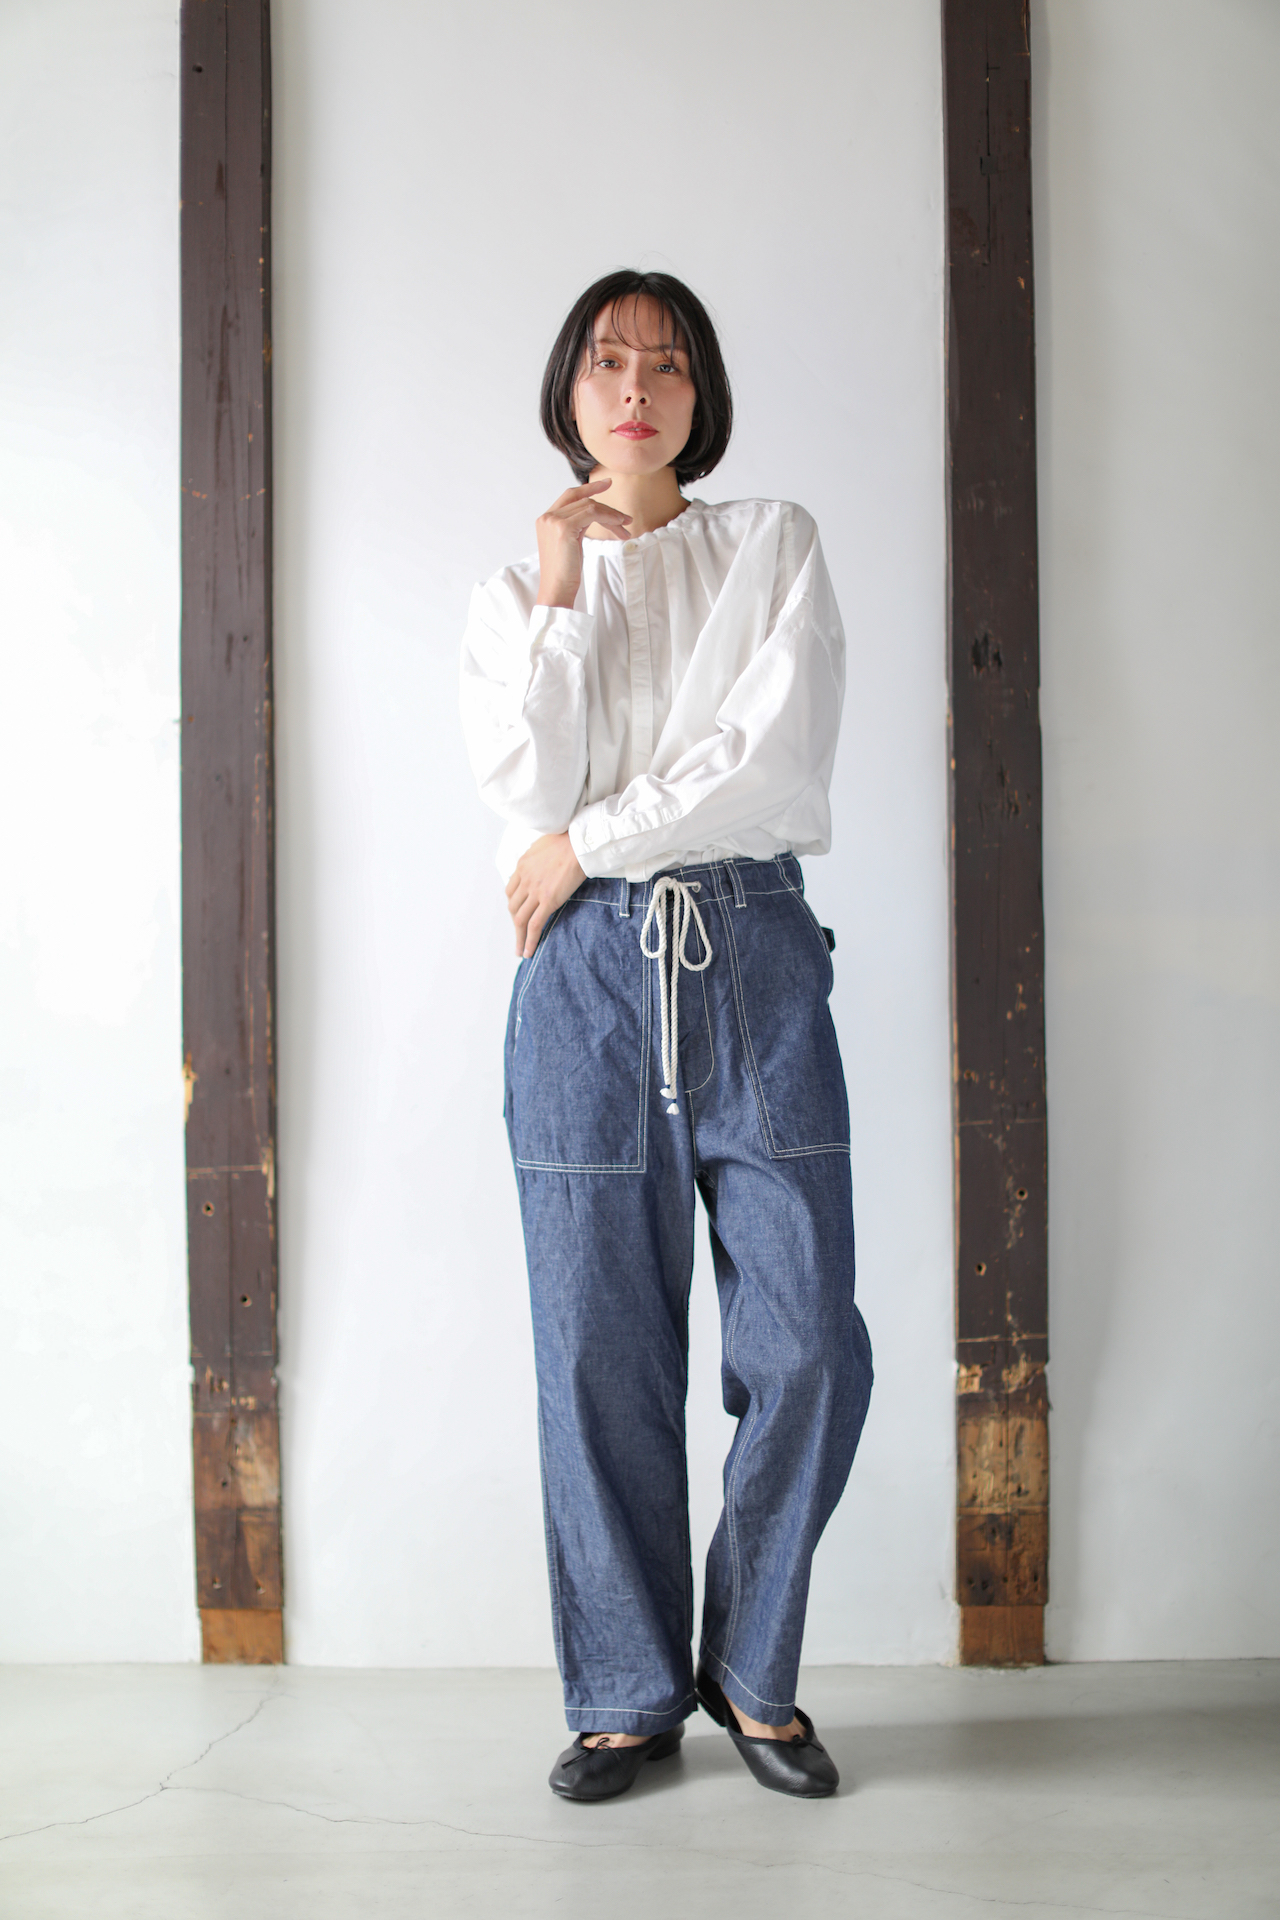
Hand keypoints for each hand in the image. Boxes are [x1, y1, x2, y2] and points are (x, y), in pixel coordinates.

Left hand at [506, 832, 585, 957]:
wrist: (578, 842)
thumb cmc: (566, 839)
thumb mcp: (542, 845)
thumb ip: (536, 858)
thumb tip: (539, 862)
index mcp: (522, 866)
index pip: (511, 891)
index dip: (514, 904)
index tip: (518, 913)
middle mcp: (525, 880)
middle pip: (513, 907)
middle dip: (514, 923)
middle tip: (518, 935)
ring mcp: (535, 891)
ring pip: (520, 919)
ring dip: (518, 937)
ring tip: (521, 950)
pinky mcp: (548, 900)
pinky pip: (534, 924)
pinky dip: (529, 940)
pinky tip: (529, 950)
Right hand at [535, 481, 629, 608]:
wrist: (556, 590)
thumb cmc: (565, 574)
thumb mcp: (571, 544)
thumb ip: (577, 526)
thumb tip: (596, 515)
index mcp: (546, 520)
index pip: (570, 496)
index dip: (589, 489)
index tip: (607, 484)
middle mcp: (547, 517)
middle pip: (582, 500)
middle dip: (607, 507)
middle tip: (625, 517)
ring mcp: (553, 521)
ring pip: (589, 506)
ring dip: (611, 515)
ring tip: (626, 526)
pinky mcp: (563, 527)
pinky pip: (592, 513)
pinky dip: (608, 518)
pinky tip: (619, 527)